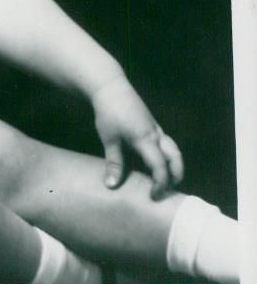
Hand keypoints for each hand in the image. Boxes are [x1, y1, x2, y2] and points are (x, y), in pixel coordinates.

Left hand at [91, 77, 183, 198]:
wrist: (110, 87)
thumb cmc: (108, 112)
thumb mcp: (109, 139)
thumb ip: (114, 163)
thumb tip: (111, 186)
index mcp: (145, 139)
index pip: (160, 166)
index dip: (160, 183)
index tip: (153, 196)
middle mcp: (156, 134)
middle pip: (176, 158)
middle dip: (175, 176)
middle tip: (165, 190)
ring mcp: (156, 128)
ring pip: (174, 149)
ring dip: (174, 166)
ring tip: (164, 180)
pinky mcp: (153, 124)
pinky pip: (167, 142)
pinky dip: (167, 156)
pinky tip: (156, 163)